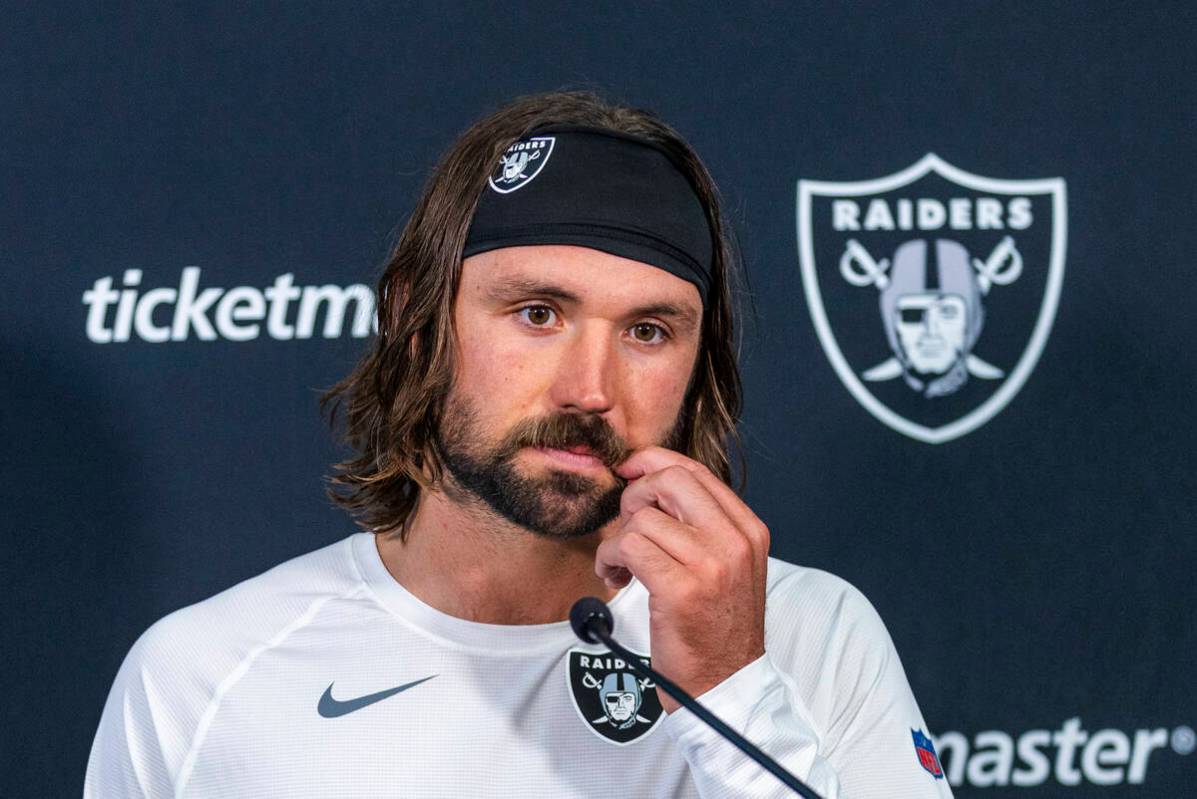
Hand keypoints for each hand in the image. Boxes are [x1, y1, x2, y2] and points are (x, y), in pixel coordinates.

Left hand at [594, 446, 768, 712]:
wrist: (725, 685)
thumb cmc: (716, 626)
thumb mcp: (727, 566)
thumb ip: (700, 525)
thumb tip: (650, 482)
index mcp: (748, 530)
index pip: (695, 471)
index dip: (654, 462)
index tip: (629, 470)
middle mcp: (734, 541)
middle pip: (668, 481)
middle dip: (634, 497)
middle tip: (627, 528)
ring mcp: (710, 564)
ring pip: (641, 518)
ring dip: (616, 539)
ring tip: (620, 565)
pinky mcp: (680, 589)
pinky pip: (628, 547)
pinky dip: (609, 558)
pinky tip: (614, 577)